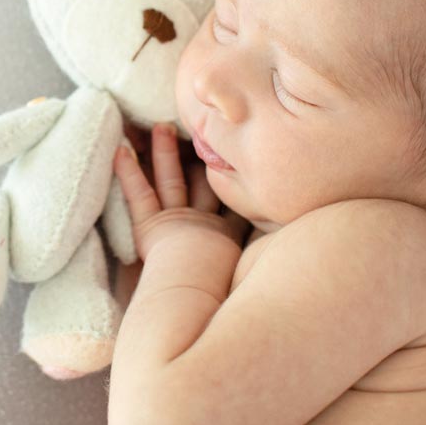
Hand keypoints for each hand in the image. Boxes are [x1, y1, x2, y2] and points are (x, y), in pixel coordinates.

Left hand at [113, 121, 248, 307]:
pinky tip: (120, 150)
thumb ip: (265, 254)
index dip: (230, 175)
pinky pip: (138, 194)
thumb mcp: (249, 273)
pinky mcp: (151, 226)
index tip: (232, 150)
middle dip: (201, 153)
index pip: (229, 198)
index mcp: (227, 235)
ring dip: (164, 152)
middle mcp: (204, 222)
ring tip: (160, 126)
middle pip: (202, 180)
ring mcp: (177, 221)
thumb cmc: (220, 293)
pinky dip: (128, 172)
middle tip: (199, 126)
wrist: (199, 298)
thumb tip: (305, 246)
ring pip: (170, 179)